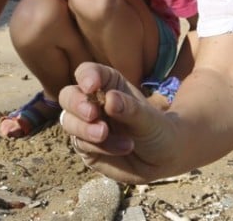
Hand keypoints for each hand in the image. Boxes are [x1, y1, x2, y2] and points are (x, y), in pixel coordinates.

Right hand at [57, 62, 177, 183]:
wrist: (164, 160)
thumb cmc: (158, 131)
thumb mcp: (151, 120)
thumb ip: (131, 109)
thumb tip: (110, 99)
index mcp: (108, 84)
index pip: (88, 72)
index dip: (86, 76)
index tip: (91, 86)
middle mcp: (92, 102)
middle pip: (68, 95)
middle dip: (76, 103)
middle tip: (92, 113)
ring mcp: (86, 125)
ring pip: (68, 121)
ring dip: (85, 128)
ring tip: (105, 134)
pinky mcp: (86, 147)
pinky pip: (81, 144)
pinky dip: (100, 147)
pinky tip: (123, 148)